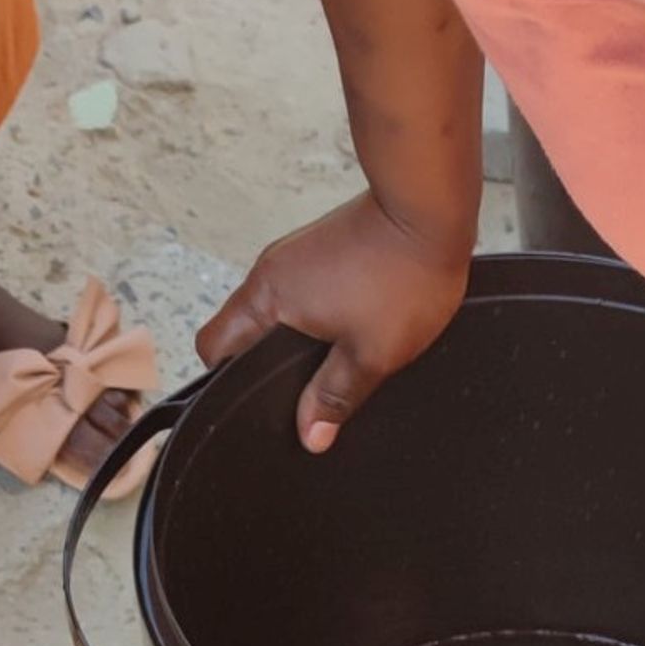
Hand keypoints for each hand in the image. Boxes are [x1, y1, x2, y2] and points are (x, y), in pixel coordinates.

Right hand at [195, 191, 470, 451]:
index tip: (257, 401)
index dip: (227, 380)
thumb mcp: (371, 355)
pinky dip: (314, 313)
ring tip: (330, 360)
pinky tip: (348, 328)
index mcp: (266, 299)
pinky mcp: (319, 246)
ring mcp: (294, 254)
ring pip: (276, 310)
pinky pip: (301, 289)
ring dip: (295, 337)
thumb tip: (310, 436)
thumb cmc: (402, 275)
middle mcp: (270, 272)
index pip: (214, 346)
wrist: (430, 209)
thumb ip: (334, 397)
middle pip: (242, 329)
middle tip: (301, 390)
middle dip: (267, 362)